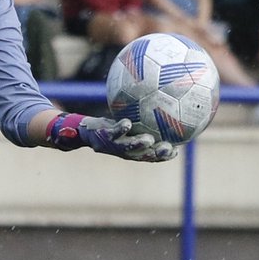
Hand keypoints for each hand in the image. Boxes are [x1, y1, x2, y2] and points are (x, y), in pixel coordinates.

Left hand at [47, 113, 174, 161]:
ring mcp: (111, 145)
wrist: (82, 130)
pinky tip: (128, 123)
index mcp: (131, 150)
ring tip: (150, 140)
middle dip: (156, 154)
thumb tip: (159, 103)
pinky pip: (112, 133)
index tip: (176, 150)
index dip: (163, 156)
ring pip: (127, 148)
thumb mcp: (126, 123)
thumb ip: (141, 119)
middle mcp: (122, 151)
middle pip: (142, 156)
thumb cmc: (107, 126)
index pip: (150, 156)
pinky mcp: (101, 136)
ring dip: (138, 145)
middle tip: (168, 148)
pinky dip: (120, 129)